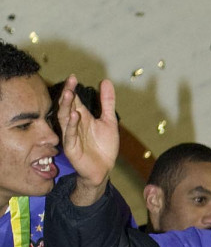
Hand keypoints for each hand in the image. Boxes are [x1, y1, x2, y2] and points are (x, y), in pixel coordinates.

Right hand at [59, 74, 118, 194]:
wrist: (104, 170)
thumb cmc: (104, 146)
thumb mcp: (109, 121)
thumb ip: (107, 102)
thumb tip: (105, 81)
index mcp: (81, 117)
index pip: (75, 100)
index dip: (73, 89)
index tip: (73, 76)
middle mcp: (74, 125)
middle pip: (67, 107)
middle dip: (68, 94)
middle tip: (70, 81)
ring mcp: (71, 136)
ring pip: (65, 119)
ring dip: (66, 107)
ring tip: (68, 94)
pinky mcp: (71, 149)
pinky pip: (70, 136)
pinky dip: (72, 126)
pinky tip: (75, 116)